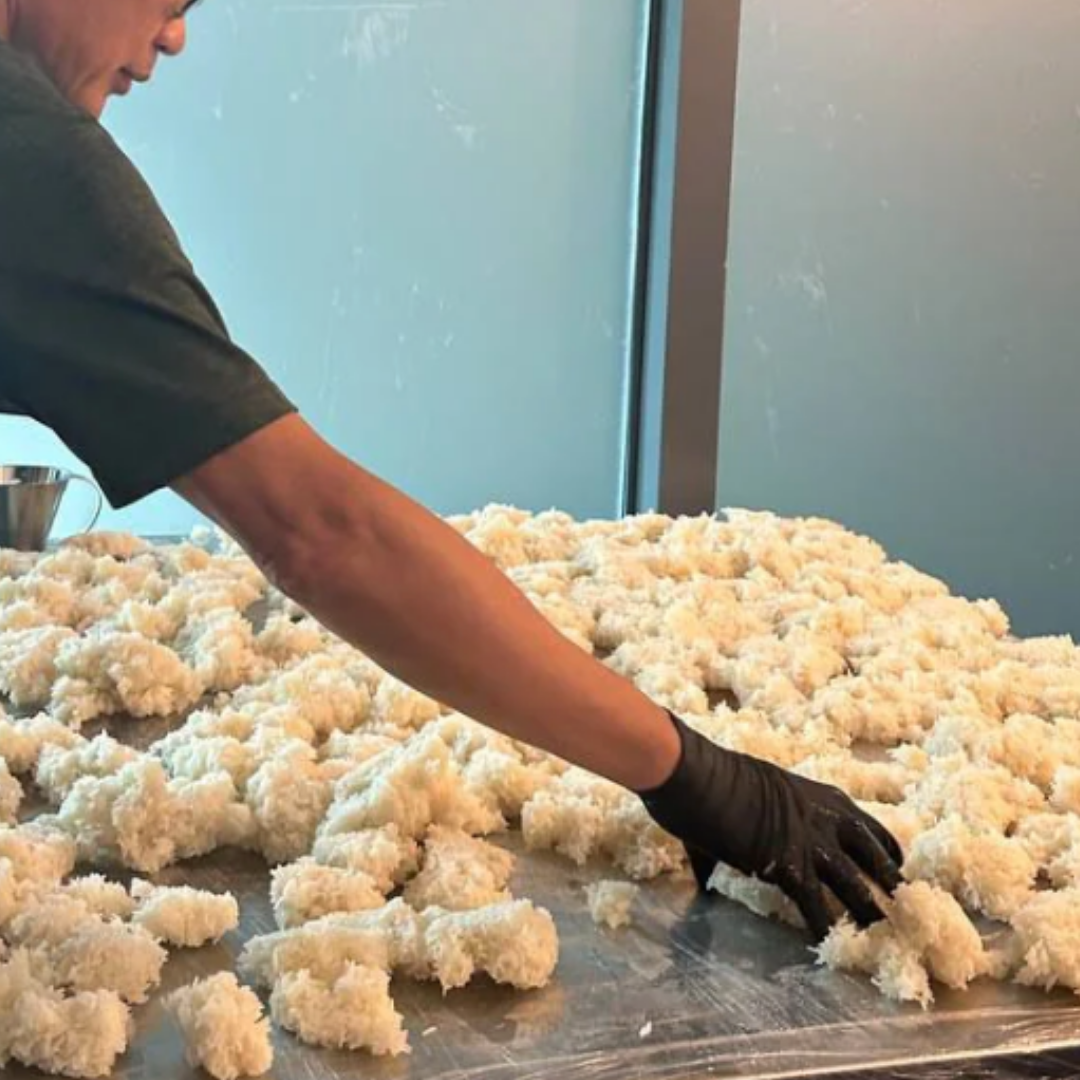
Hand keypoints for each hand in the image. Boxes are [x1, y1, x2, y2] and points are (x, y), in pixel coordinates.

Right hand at [639, 712, 903, 939]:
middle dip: (889, 882)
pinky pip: (814, 905)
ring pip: (853, 885)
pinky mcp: (787, 865)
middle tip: (904, 906)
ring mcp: (809, 842)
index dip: (882, 849)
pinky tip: (826, 944)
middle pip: (871, 854)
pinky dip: (822, 927)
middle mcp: (824, 817)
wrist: (697, 774)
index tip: (894, 866)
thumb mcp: (742, 796)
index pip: (866, 825)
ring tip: (882, 936)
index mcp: (818, 795)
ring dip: (868, 912)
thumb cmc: (711, 777)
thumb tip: (702, 877)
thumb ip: (736, 833)